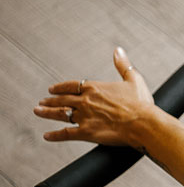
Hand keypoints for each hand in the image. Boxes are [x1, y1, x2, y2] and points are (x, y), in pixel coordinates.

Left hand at [34, 47, 155, 147]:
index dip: (61, 87)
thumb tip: (118, 51)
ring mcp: (84, 117)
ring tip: (38, 111)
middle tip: (42, 101)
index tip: (52, 89)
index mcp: (95, 88)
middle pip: (62, 99)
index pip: (72, 85)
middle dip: (50, 100)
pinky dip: (55, 135)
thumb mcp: (133, 79)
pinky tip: (47, 136)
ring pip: (60, 114)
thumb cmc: (140, 103)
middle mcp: (86, 101)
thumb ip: (122, 65)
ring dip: (47, 112)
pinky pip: (66, 133)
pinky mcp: (86, 132)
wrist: (143, 123)